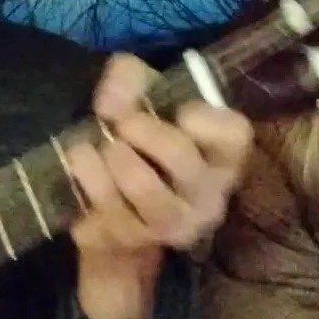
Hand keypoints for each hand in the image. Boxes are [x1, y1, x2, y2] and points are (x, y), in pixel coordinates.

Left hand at [67, 53, 252, 318]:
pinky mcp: (132, 240)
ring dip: (115, 157)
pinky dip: (88, 175)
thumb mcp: (142, 97)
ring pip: (145, 189)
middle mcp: (208, 197)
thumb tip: (110, 103)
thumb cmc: (141, 143)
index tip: (180, 111)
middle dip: (145, 132)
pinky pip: (107, 206)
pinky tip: (84, 162)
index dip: (205, 118)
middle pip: (181, 158)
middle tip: (123, 124)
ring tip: (103, 146)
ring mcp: (173, 225)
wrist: (110, 210)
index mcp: (223, 157)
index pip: (234, 135)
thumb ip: (130, 79)